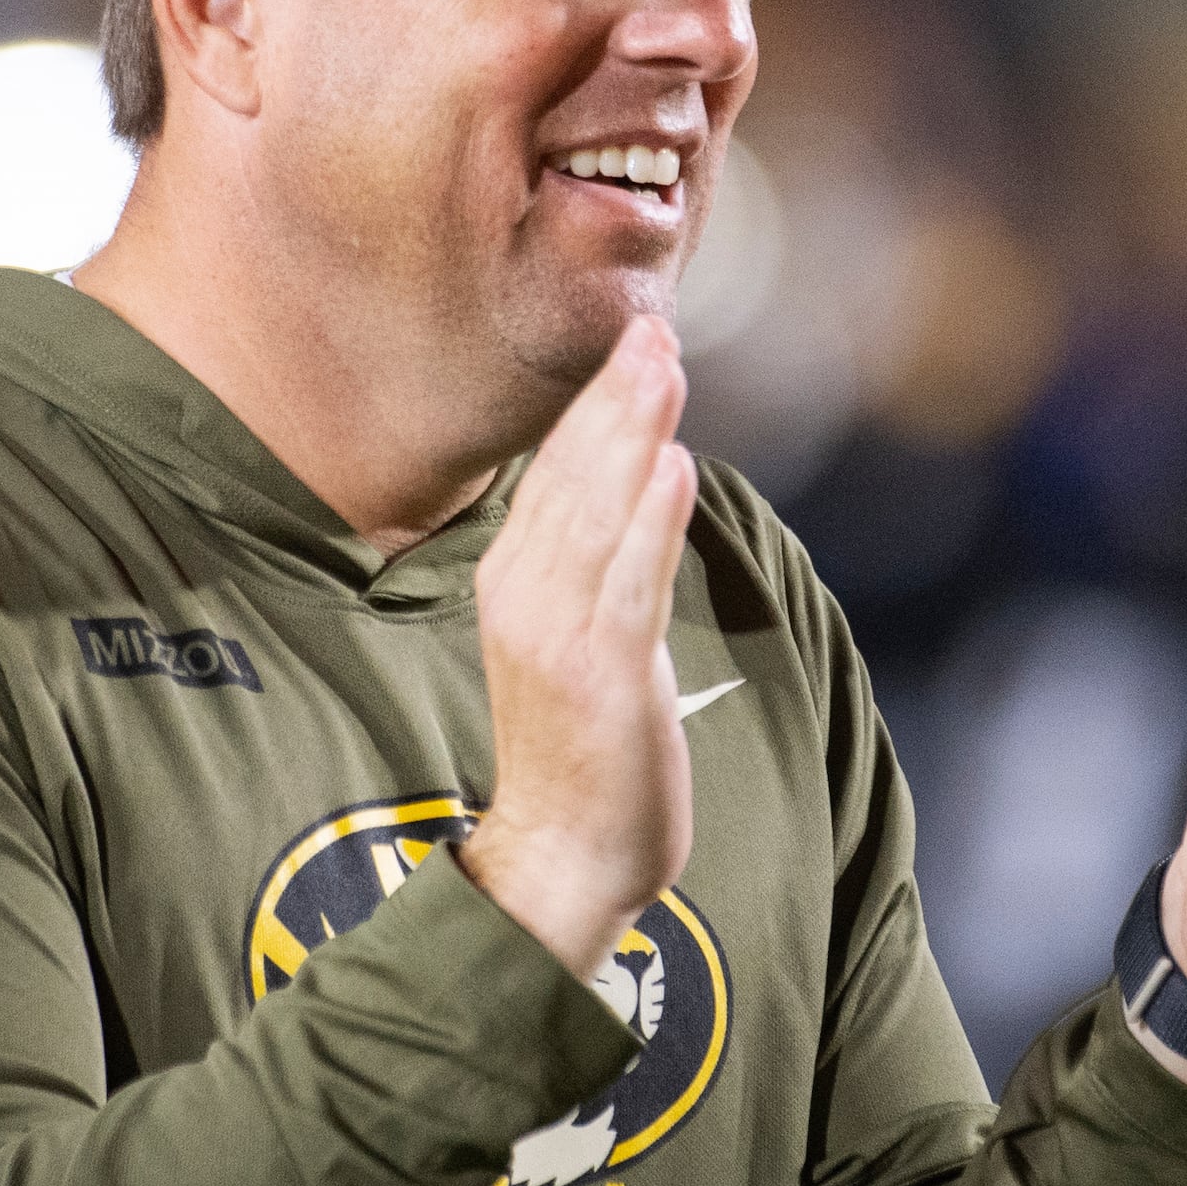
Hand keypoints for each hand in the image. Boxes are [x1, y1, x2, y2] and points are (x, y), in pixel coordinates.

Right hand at [459, 317, 699, 979]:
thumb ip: (596, 558)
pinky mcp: (600, 675)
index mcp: (514, 580)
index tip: (637, 341)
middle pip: (573, 477)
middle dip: (616, 399)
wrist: (562, 856)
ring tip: (664, 368)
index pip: (557, 474)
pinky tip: (673, 468)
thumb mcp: (573, 634)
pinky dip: (649, 523)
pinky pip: (628, 584)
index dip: (598, 405)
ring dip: (632, 436)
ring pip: (599, 515)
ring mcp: (558, 635)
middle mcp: (524, 597)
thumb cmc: (579, 745)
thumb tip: (639, 473)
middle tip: (654, 329)